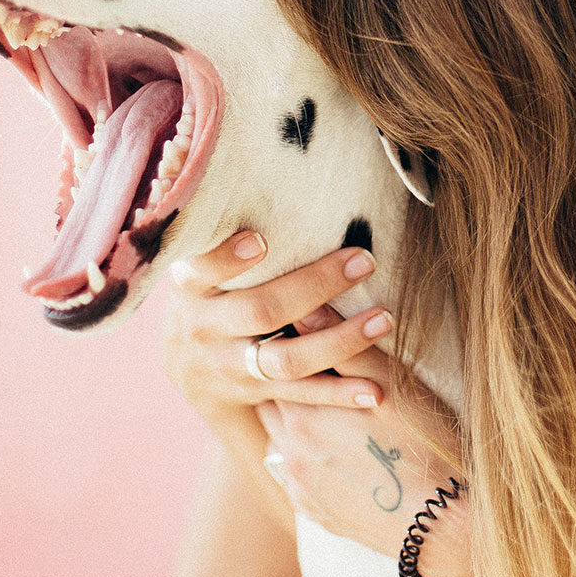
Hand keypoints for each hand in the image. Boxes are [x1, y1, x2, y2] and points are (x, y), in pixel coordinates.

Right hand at [163, 232, 391, 454]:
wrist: (192, 374)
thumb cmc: (213, 295)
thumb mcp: (202, 268)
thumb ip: (226, 242)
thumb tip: (275, 179)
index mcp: (191, 288)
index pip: (202, 271)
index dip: (227, 258)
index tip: (260, 240)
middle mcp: (206, 329)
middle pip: (262, 310)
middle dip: (315, 285)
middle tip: (364, 261)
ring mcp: (230, 367)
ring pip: (287, 359)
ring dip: (339, 341)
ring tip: (384, 320)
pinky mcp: (256, 395)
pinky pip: (303, 396)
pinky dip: (341, 393)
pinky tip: (377, 390)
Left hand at [257, 353, 475, 576]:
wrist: (447, 524)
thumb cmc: (429, 444)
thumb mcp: (395, 385)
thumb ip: (348, 347)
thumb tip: (306, 309)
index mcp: (304, 414)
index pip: (280, 364)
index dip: (298, 345)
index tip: (315, 334)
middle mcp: (291, 452)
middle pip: (272, 402)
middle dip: (291, 384)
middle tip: (321, 369)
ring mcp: (301, 488)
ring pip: (281, 440)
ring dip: (297, 423)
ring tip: (329, 411)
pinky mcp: (316, 515)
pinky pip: (294, 478)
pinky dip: (306, 459)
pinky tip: (333, 452)